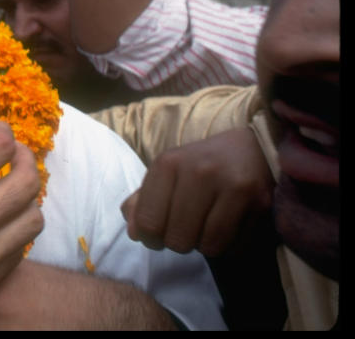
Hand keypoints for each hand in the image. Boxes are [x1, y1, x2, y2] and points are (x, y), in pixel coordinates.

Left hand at [121, 127, 274, 256]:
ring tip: (205, 227)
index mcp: (168, 163)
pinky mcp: (260, 201)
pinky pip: (235, 247)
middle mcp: (199, 171)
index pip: (148, 223)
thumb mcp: (164, 175)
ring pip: (208, 246)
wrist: (250, 148)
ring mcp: (232, 186)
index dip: (150, 238)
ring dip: (204, 245)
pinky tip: (227, 227)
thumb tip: (135, 233)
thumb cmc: (198, 166)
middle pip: (177, 239)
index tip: (157, 234)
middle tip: (185, 230)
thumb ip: (142, 203)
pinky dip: (228, 246)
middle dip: (179, 243)